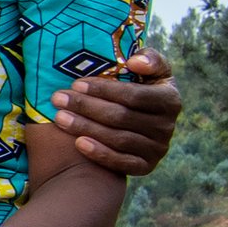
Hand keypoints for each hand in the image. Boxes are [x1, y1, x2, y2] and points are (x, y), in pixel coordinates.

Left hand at [51, 49, 181, 175]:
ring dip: (86, 128)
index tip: (76, 84)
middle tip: (58, 99)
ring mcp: (158, 149)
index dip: (104, 90)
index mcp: (170, 100)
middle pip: (121, 117)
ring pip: (118, 139)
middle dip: (86, 107)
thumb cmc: (141, 88)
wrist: (143, 122)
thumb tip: (134, 62)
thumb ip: (149, 59)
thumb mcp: (151, 70)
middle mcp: (167, 127)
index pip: (133, 95)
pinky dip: (100, 154)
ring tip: (60, 118)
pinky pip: (122, 163)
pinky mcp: (146, 167)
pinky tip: (78, 143)